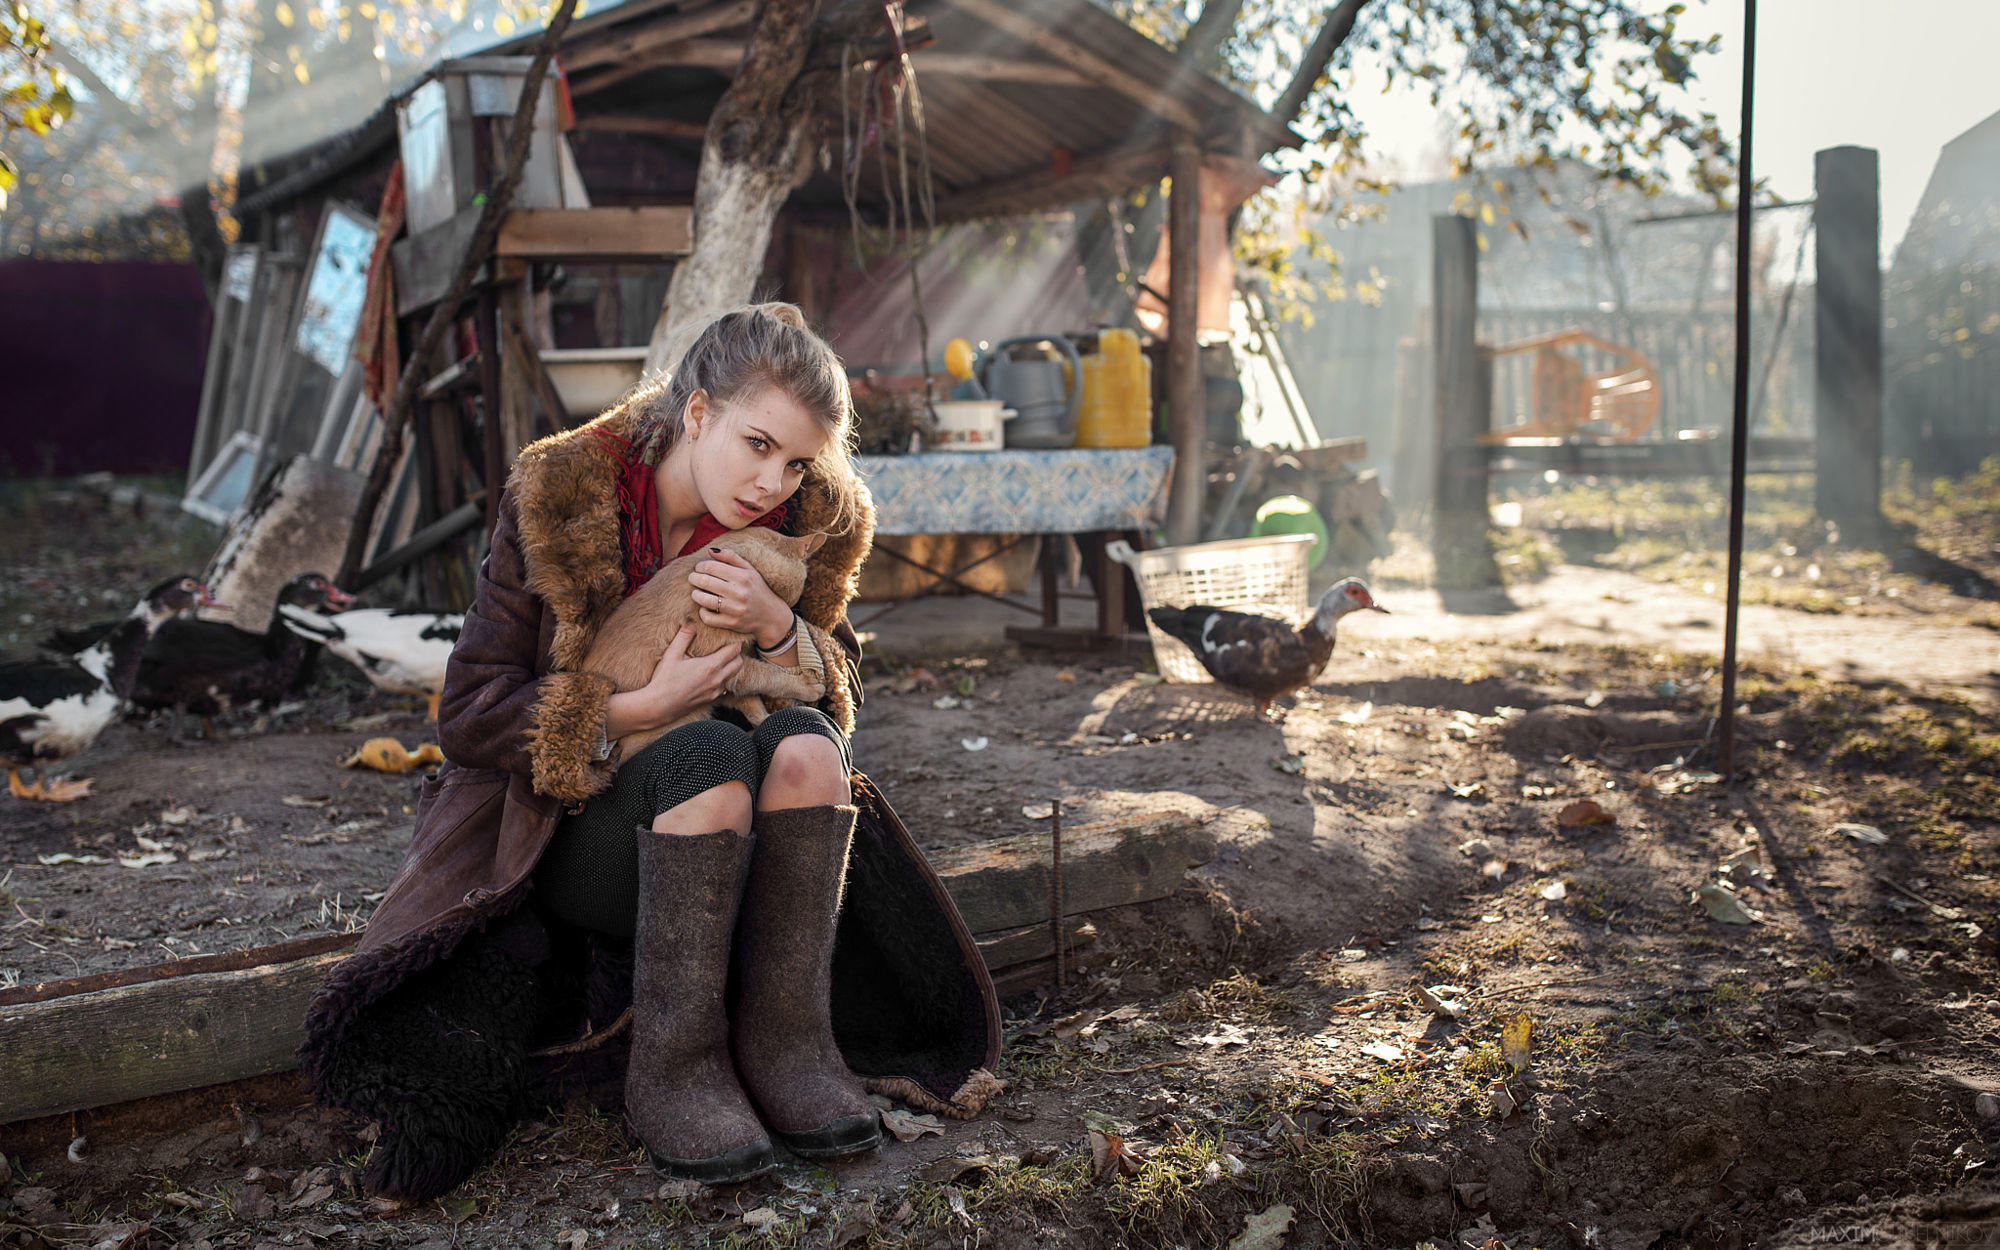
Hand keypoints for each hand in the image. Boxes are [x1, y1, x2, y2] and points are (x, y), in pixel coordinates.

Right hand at [607, 625, 745, 735]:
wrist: (659, 706)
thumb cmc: (664, 680)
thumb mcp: (672, 655)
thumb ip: (684, 637)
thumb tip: (692, 622)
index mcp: (710, 666)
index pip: (735, 650)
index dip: (735, 642)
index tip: (729, 636)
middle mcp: (717, 679)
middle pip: (739, 663)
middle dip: (736, 653)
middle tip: (726, 647)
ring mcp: (715, 691)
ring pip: (733, 675)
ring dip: (731, 666)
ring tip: (720, 659)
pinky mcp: (711, 699)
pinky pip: (724, 686)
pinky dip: (723, 678)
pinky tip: (711, 674)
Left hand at [687, 547, 791, 647]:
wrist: (771, 616)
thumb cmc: (757, 589)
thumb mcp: (749, 570)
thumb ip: (730, 557)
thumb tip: (710, 550)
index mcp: (742, 577)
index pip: (711, 567)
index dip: (700, 566)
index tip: (699, 568)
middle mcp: (739, 592)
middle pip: (704, 581)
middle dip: (694, 578)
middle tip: (693, 578)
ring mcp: (735, 609)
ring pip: (703, 600)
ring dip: (695, 594)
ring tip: (697, 592)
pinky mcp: (731, 623)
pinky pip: (708, 618)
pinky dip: (702, 612)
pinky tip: (705, 608)